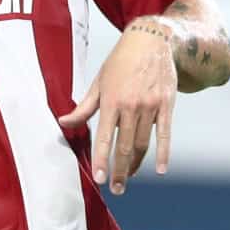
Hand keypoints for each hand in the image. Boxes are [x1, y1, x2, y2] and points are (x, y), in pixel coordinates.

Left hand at [58, 19, 177, 194]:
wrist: (150, 40)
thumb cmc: (120, 62)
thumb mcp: (99, 81)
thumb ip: (83, 107)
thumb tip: (63, 123)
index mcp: (111, 100)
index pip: (105, 137)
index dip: (102, 160)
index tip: (100, 179)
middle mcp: (131, 105)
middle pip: (125, 147)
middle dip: (120, 171)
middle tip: (116, 189)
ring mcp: (150, 106)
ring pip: (143, 144)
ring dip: (136, 165)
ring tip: (128, 178)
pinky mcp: (166, 105)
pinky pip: (165, 134)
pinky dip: (164, 154)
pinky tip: (161, 169)